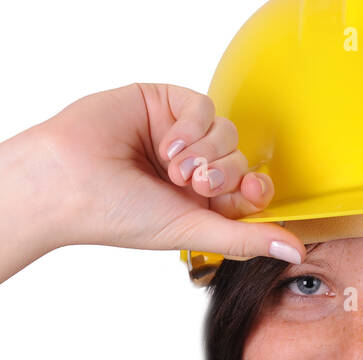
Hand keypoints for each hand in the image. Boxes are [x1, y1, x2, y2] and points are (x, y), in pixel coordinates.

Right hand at [26, 82, 304, 262]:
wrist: (67, 182)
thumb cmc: (117, 215)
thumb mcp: (191, 232)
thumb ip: (245, 239)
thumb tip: (295, 253)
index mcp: (195, 204)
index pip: (246, 192)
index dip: (254, 190)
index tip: (247, 193)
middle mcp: (189, 169)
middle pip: (239, 160)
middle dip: (223, 173)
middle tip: (195, 185)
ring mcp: (177, 135)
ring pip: (226, 131)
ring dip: (206, 151)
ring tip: (173, 167)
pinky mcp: (162, 103)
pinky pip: (202, 106)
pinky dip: (191, 126)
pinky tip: (167, 145)